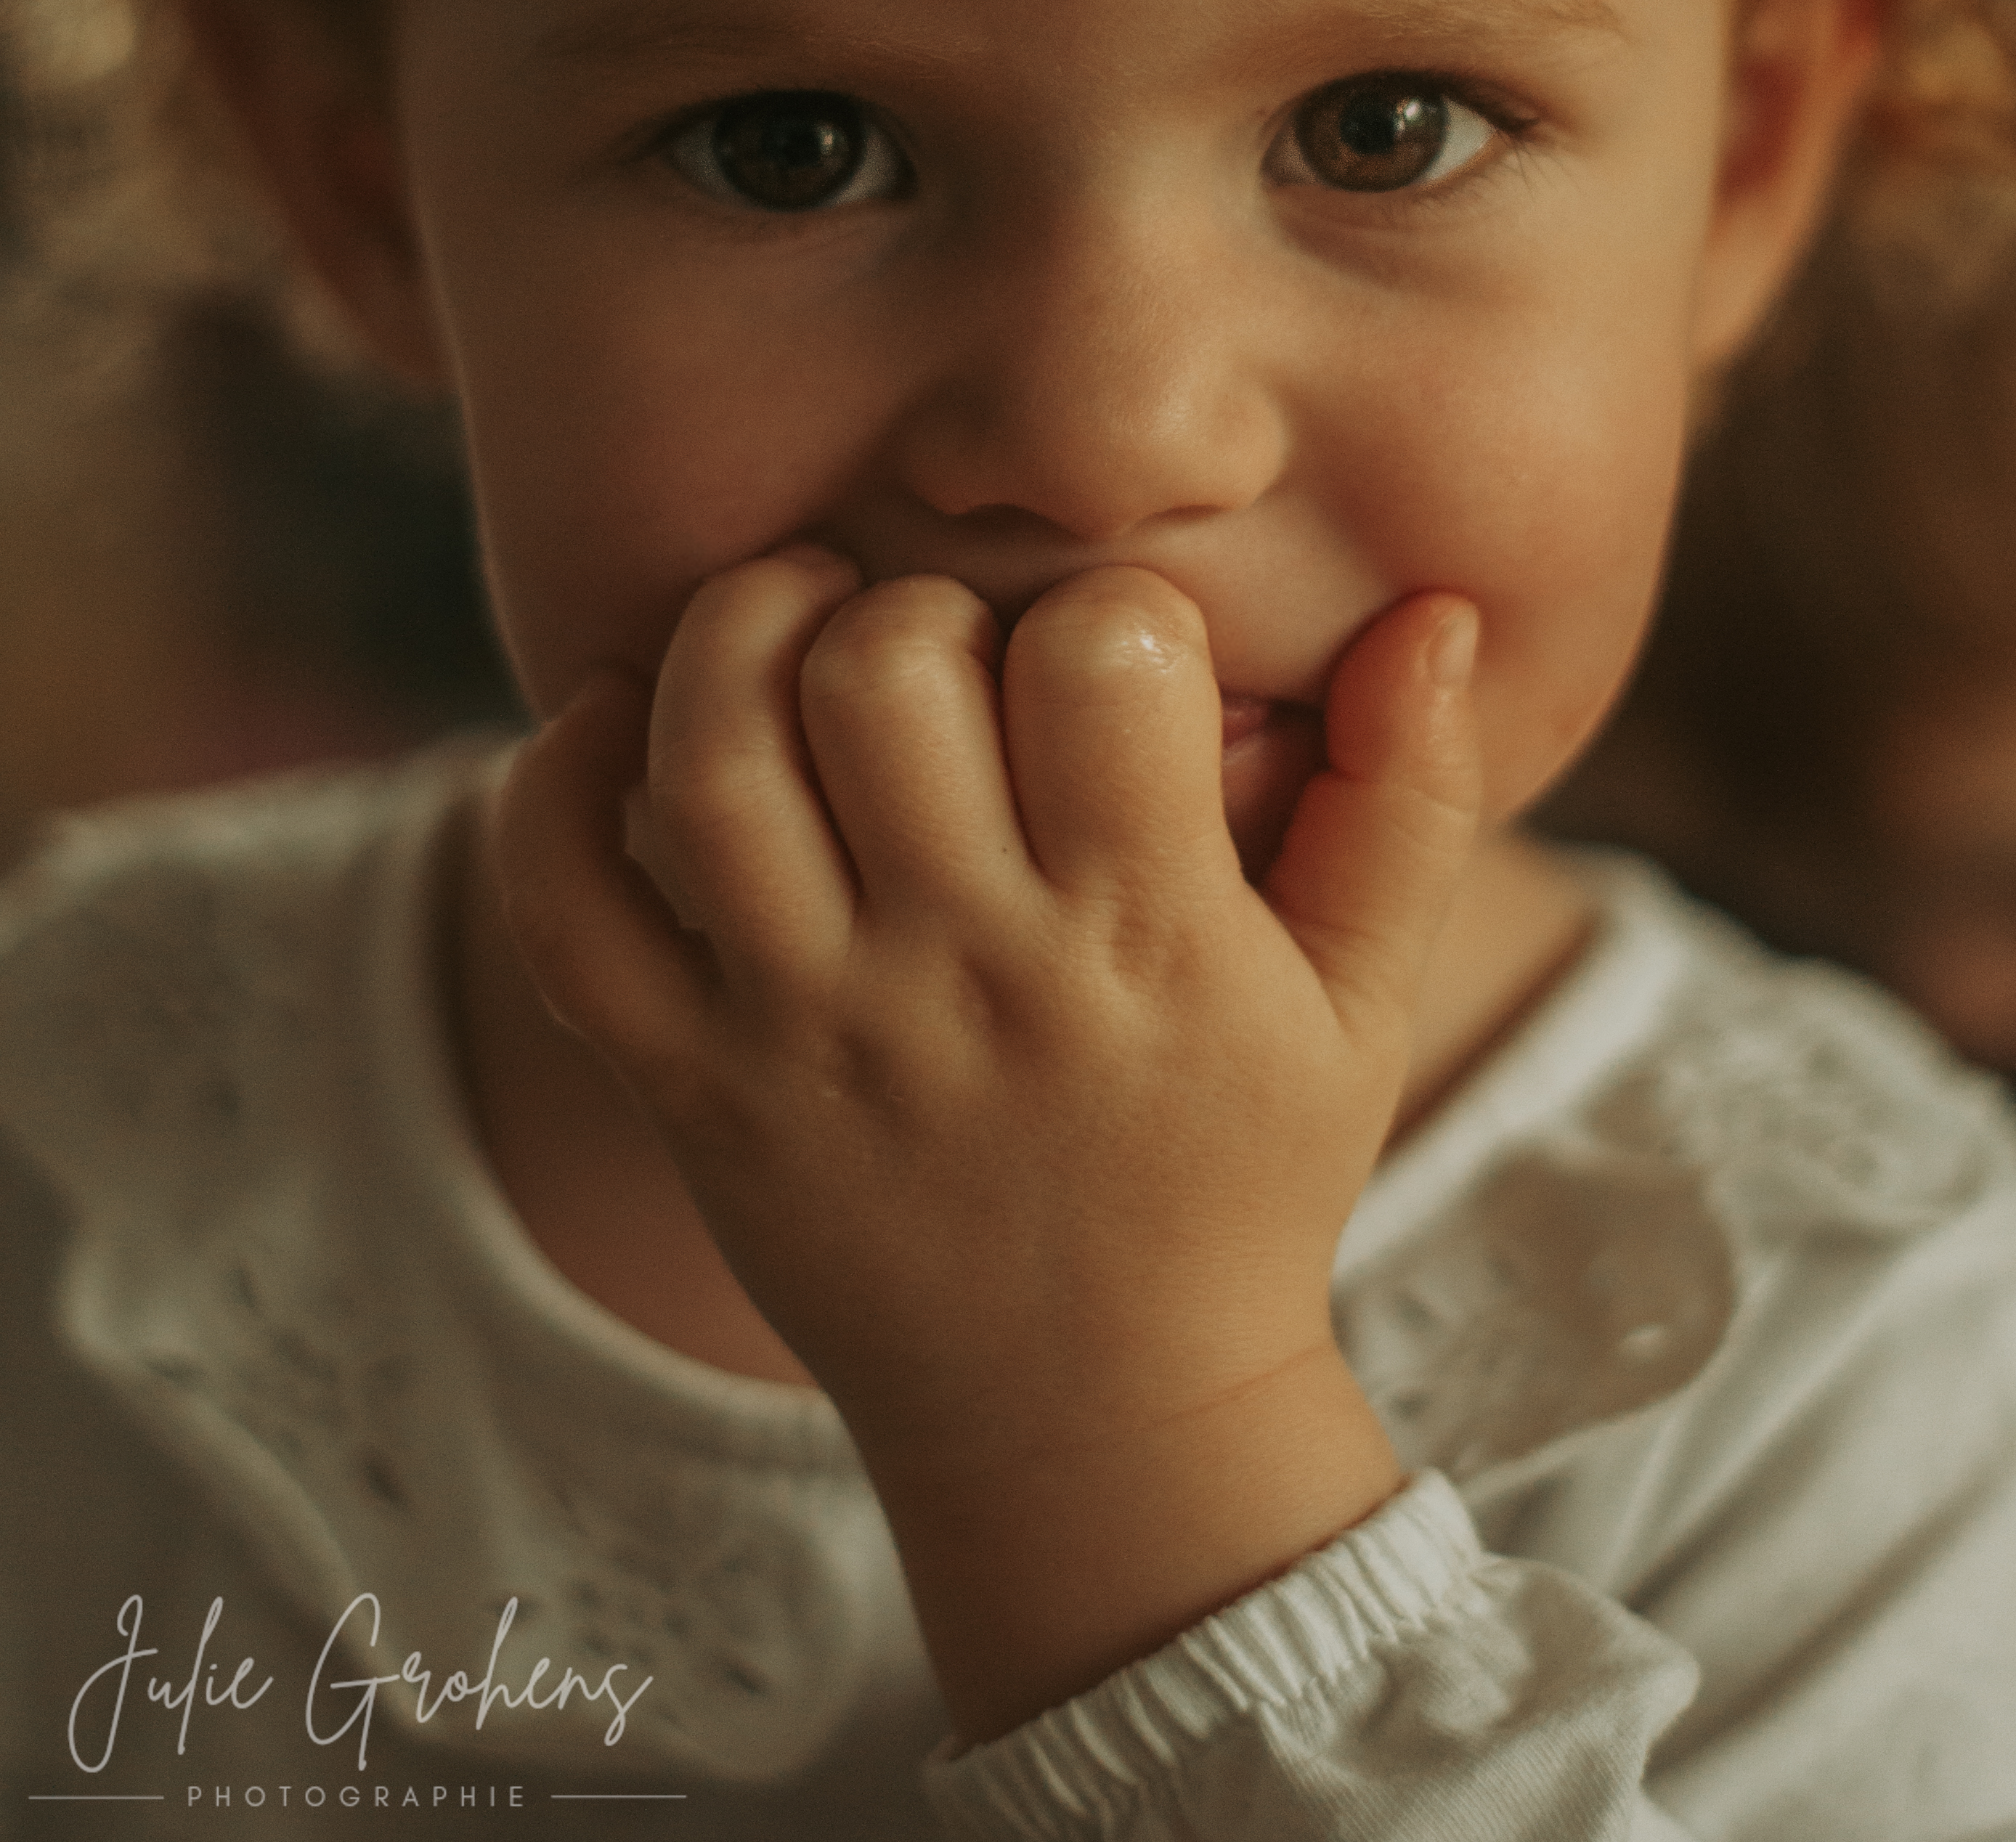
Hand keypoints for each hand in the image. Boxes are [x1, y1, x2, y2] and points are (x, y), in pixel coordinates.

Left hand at [497, 556, 1482, 1736]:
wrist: (1095, 1427)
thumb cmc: (1239, 1180)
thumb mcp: (1363, 1006)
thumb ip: (1408, 802)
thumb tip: (1443, 612)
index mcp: (1148, 937)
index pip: (1100, 655)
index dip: (1114, 609)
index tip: (1115, 662)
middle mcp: (967, 974)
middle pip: (884, 668)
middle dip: (912, 606)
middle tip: (938, 651)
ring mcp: (809, 1037)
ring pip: (711, 757)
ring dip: (736, 638)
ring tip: (790, 633)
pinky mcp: (690, 1091)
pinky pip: (563, 910)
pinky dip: (553, 786)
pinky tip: (619, 726)